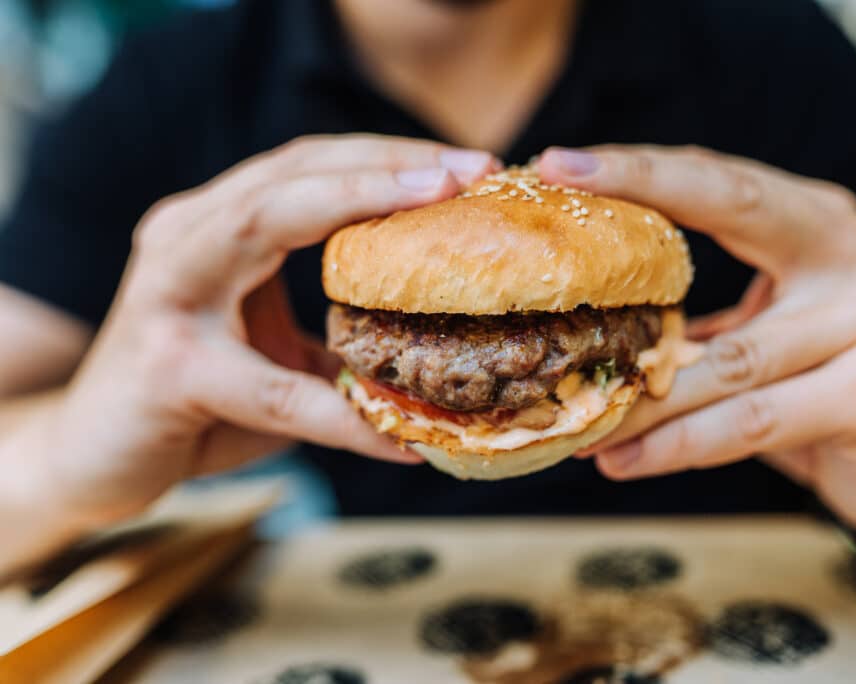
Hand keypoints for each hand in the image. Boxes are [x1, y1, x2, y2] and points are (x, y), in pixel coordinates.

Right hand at [42, 135, 497, 526]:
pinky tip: (394, 434)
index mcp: (216, 228)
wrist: (95, 459)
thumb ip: (333, 333)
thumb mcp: (272, 353)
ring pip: (267, 218)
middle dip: (387, 159)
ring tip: (438, 198)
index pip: (308, 169)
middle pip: (294, 169)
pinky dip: (337, 410)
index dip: (387, 157)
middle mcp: (187, 238)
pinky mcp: (167, 368)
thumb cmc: (194, 403)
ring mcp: (168, 292)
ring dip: (362, 200)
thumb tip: (437, 345)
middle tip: (469, 166)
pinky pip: (272, 384)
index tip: (467, 163)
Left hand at [539, 145, 855, 542]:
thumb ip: (699, 313)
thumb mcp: (763, 331)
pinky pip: (750, 420)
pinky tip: (625, 460)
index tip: (561, 165)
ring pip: (727, 355)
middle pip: (731, 218)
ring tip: (576, 419)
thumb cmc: (819, 386)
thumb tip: (584, 317)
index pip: (722, 181)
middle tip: (541, 267)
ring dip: (640, 394)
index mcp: (821, 222)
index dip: (641, 169)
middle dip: (630, 229)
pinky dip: (679, 445)